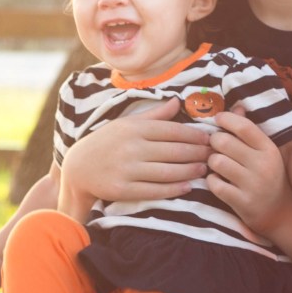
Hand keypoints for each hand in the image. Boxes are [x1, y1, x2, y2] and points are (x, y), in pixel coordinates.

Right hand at [60, 98, 210, 207]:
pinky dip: (173, 189)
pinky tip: (187, 187)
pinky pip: (153, 190)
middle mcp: (131, 148)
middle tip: (214, 155)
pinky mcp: (121, 190)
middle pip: (173, 151)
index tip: (209, 138)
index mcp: (134, 128)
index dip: (194, 135)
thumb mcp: (127, 123)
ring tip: (204, 169)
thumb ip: (154, 115)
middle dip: (197, 153)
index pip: (172, 131)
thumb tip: (177, 102)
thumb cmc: (107, 142)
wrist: (78, 168)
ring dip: (190, 171)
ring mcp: (126, 170)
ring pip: (167, 172)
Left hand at [205, 111, 291, 235]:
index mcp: (269, 149)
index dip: (226, 119)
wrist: (281, 213)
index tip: (218, 119)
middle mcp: (263, 166)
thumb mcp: (265, 153)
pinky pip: (215, 185)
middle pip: (224, 142)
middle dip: (214, 142)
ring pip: (217, 162)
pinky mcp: (243, 203)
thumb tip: (236, 107)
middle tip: (215, 146)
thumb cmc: (269, 177)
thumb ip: (250, 131)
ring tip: (217, 164)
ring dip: (212, 161)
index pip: (243, 126)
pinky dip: (211, 181)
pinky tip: (217, 180)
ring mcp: (253, 186)